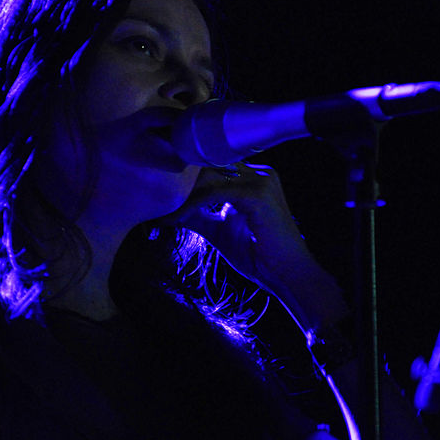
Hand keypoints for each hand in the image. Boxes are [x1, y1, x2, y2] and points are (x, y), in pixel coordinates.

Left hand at [159, 162, 346, 329]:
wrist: (287, 274)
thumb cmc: (257, 254)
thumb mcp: (219, 229)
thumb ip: (196, 215)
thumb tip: (166, 211)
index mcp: (253, 175)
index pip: (211, 165)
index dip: (184, 178)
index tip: (158, 193)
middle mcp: (259, 171)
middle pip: (208, 166)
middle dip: (179, 183)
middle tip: (152, 198)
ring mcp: (260, 179)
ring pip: (208, 177)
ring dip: (181, 194)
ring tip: (161, 210)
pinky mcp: (257, 193)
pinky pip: (213, 193)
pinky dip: (191, 205)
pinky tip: (176, 219)